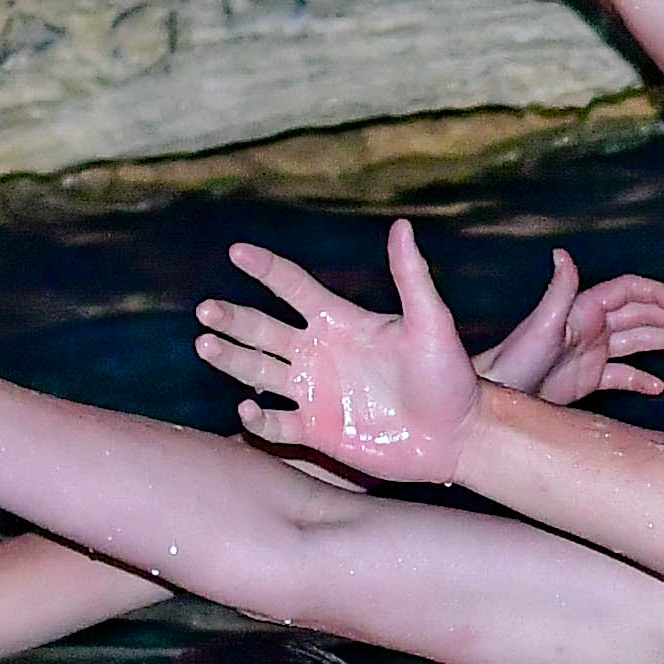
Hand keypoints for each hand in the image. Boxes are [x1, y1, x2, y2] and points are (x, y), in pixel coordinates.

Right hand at [200, 220, 487, 481]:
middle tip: (206, 310)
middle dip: (233, 318)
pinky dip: (258, 418)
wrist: (458, 437)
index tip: (237, 251)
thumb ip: (412, 278)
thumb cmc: (450, 377)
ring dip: (230, 358)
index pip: (292, 288)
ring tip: (206, 345)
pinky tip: (248, 409)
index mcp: (341, 321)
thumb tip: (402, 226)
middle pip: (262, 329)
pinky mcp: (315, 431)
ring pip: (257, 371)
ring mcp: (314, 392)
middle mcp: (319, 353)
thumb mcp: (432, 323)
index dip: (266, 269)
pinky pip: (275, 424)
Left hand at [473, 251, 663, 407]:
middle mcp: (590, 327)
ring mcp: (590, 353)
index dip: (658, 295)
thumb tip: (563, 252)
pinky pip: (622, 375)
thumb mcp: (540, 326)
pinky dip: (642, 379)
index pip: (629, 292)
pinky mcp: (586, 378)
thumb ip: (559, 290)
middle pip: (641, 315)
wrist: (493, 396)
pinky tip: (659, 386)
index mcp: (583, 310)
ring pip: (638, 342)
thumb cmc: (513, 361)